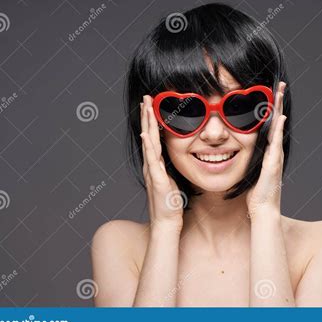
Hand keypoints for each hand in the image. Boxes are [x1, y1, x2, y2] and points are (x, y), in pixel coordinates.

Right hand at [140, 95, 183, 230]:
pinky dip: (149, 146)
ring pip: (149, 143)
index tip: (152, 106)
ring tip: (145, 107)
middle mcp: (151, 166)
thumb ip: (170, 170)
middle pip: (148, 136)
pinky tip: (147, 133)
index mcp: (156, 165)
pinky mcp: (157, 180)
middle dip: (148, 116)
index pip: (153, 138)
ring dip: (147, 124)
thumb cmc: (170, 205)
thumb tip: (176, 160)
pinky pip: (152, 160)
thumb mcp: (171, 182)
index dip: (152, 121)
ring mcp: (152, 172)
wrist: (166, 223)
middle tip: (147, 97)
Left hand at [246, 82, 286, 219]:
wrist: (263, 210)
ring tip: (281, 92)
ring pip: (278, 127)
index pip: (269, 126)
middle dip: (279, 103)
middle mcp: (274, 151)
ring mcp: (275, 156)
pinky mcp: (273, 163)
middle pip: (277, 121)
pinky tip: (280, 117)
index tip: (270, 95)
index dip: (271, 111)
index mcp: (268, 152)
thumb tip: (235, 155)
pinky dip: (278, 130)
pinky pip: (276, 142)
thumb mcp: (250, 173)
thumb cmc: (256, 195)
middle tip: (281, 85)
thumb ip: (247, 162)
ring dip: (280, 109)